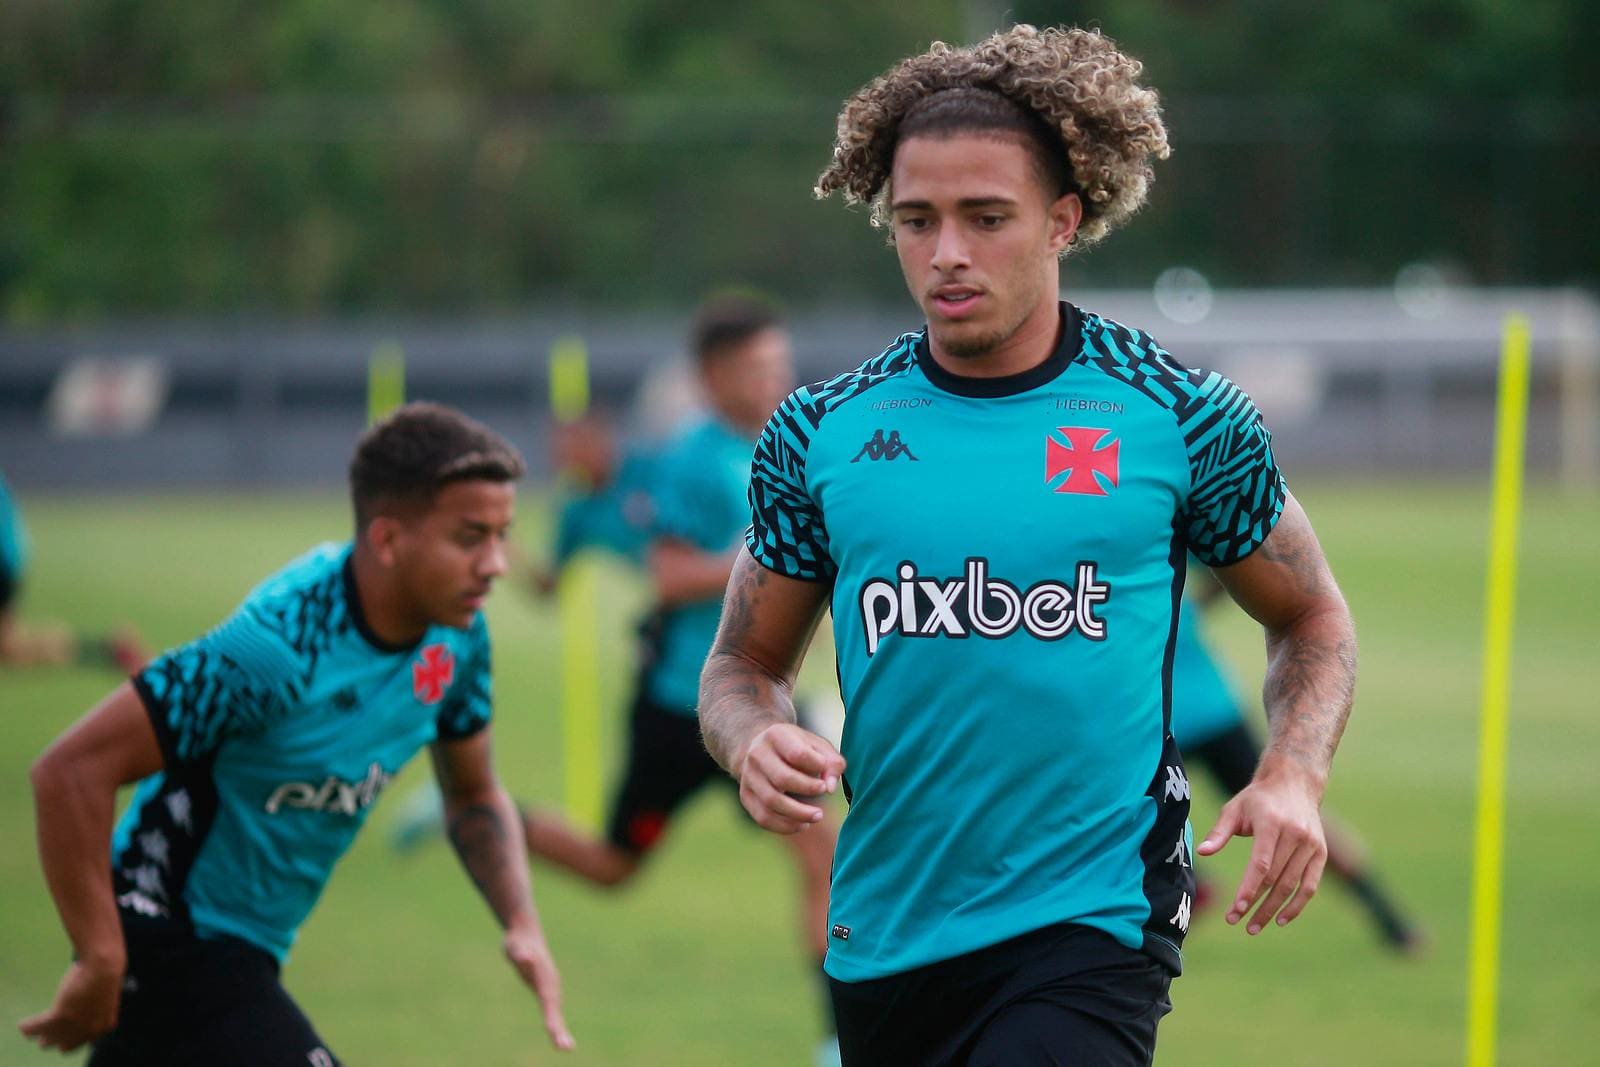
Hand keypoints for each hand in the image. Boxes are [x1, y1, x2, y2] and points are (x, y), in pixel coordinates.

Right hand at [18, 959, 122, 1051]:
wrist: (103, 965)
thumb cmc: (104, 973)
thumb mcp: (102, 996)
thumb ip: (94, 1009)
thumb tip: (80, 1010)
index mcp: (103, 1026)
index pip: (82, 1041)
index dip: (70, 1037)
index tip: (62, 1031)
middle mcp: (89, 1031)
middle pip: (65, 1046)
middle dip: (55, 1041)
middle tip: (45, 1036)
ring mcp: (75, 1026)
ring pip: (47, 1041)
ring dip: (40, 1035)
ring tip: (31, 1028)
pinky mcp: (59, 1017)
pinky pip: (36, 1028)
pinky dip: (27, 1027)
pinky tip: (22, 1024)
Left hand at [503, 926, 574, 1051]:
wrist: (525, 933)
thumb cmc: (518, 941)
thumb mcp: (515, 947)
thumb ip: (520, 954)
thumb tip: (525, 958)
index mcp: (545, 977)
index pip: (548, 1001)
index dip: (551, 1017)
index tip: (553, 1032)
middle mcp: (550, 984)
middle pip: (555, 1010)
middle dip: (560, 1030)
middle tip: (567, 1048)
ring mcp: (549, 988)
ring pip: (555, 1012)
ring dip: (560, 1030)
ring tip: (565, 1047)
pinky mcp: (545, 990)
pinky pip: (550, 1011)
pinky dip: (555, 1024)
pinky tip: (557, 1034)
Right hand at [733, 723, 845, 833]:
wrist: (763, 750)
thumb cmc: (797, 749)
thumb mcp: (817, 746)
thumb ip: (832, 763)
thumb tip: (830, 787)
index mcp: (776, 735)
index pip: (797, 753)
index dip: (816, 768)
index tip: (826, 778)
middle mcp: (757, 754)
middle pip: (782, 778)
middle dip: (807, 791)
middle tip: (824, 796)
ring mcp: (748, 776)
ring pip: (771, 801)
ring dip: (798, 814)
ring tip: (817, 816)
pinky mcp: (745, 796)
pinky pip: (763, 817)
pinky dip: (784, 826)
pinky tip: (801, 824)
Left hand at [1196, 765, 1327, 934]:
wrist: (1294, 783)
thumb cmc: (1257, 799)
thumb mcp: (1234, 808)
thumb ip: (1219, 833)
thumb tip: (1202, 853)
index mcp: (1272, 823)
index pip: (1261, 863)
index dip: (1249, 888)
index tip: (1236, 909)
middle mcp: (1295, 834)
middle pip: (1275, 878)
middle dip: (1256, 904)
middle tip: (1238, 922)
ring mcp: (1311, 844)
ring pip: (1292, 885)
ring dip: (1274, 909)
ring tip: (1254, 926)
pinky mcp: (1320, 852)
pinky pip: (1310, 885)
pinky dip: (1297, 905)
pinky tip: (1281, 919)